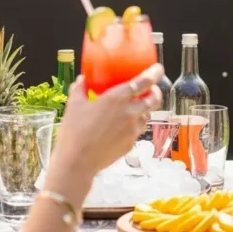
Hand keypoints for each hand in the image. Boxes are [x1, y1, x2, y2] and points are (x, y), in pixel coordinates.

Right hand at [46, 65, 163, 184]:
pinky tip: (122, 127)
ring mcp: (133, 130)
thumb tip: (82, 79)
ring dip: (144, 110)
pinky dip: (133, 125)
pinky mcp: (131, 144)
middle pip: (154, 99)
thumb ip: (80, 89)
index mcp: (117, 98)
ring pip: (146, 115)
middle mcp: (130, 112)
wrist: (77, 162)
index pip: (144, 82)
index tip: (158, 69)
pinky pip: (137, 130)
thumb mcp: (74, 105)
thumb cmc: (74, 132)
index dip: (155, 73)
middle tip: (151, 89)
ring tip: (134, 108)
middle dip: (156, 92)